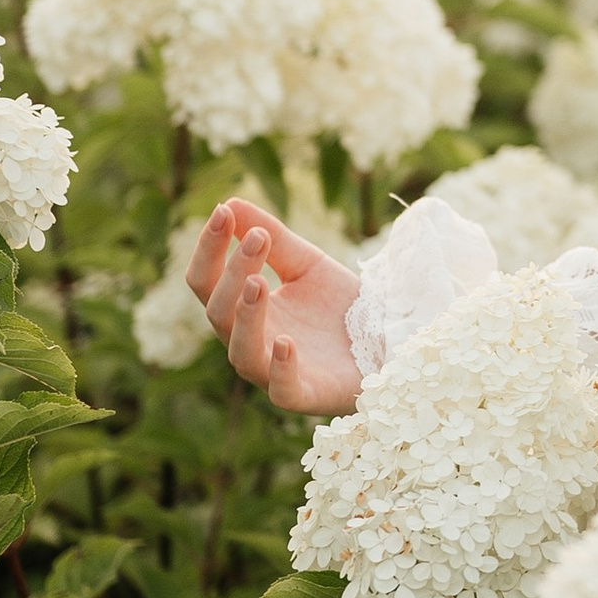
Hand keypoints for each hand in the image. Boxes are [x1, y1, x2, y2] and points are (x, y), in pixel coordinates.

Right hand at [185, 200, 362, 416]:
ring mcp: (274, 371)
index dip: (210, 248)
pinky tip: (285, 342)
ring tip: (258, 282)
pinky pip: (282, 389)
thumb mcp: (307, 264)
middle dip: (232, 273)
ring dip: (246, 316)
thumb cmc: (340, 307)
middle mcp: (252, 342)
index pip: (207, 280)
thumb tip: (231, 202)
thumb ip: (273, 239)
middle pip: (219, 311)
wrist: (389, 341)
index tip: (223, 211)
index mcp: (245, 310)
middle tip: (258, 239)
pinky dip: (280, 366)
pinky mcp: (304, 395)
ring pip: (241, 351)